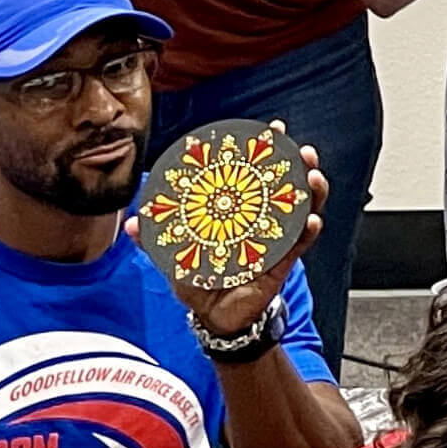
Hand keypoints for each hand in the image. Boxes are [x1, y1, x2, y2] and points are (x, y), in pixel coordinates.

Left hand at [137, 135, 325, 340]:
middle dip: (298, 167)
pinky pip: (298, 246)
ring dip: (310, 194)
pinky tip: (310, 220)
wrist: (213, 317)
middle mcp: (261, 224)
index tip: (273, 130)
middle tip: (302, 152)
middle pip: (286, 189)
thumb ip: (155, 238)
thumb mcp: (173, 256)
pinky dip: (305, 233)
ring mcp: (274, 243)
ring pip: (300, 212)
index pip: (254, 178)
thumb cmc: (199, 280)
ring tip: (313, 179)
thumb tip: (132, 222)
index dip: (265, 154)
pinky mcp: (281, 265)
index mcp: (237, 215)